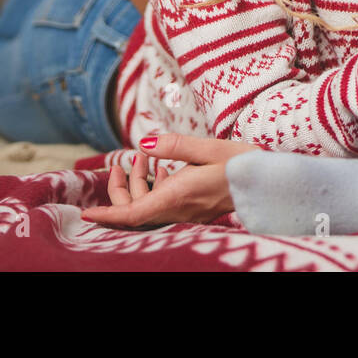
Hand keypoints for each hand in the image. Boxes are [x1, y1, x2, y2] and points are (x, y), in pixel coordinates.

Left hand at [80, 134, 259, 228]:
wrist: (271, 184)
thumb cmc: (244, 164)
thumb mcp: (209, 148)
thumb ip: (174, 145)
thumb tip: (144, 142)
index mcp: (179, 196)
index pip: (132, 214)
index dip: (107, 215)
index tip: (85, 214)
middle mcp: (180, 209)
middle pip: (137, 210)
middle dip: (120, 190)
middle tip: (119, 164)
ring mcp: (189, 212)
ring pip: (151, 206)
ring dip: (140, 185)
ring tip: (143, 158)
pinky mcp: (197, 209)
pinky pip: (166, 204)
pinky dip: (156, 187)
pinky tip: (164, 168)